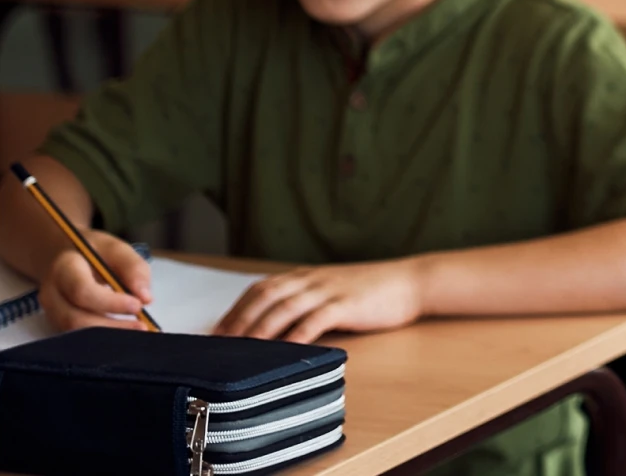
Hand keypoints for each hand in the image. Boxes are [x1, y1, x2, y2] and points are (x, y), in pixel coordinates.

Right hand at [37, 232, 153, 331]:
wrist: (64, 257)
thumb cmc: (93, 252)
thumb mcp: (115, 249)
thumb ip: (133, 268)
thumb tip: (145, 298)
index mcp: (64, 268)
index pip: (82, 291)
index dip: (110, 302)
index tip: (137, 305)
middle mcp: (52, 294)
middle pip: (75, 318)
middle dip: (110, 326)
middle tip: (142, 327)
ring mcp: (52, 312)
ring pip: (76, 332)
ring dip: (108, 336)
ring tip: (137, 331)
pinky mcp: (58, 324)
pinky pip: (79, 337)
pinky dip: (103, 338)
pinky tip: (124, 334)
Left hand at [218, 258, 425, 342]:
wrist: (411, 282)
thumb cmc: (371, 292)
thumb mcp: (332, 291)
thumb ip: (305, 303)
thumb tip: (271, 328)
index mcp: (306, 276)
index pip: (260, 288)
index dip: (235, 309)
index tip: (215, 332)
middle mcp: (313, 279)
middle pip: (265, 295)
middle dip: (238, 320)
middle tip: (218, 344)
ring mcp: (329, 290)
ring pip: (284, 307)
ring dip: (259, 329)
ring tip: (241, 350)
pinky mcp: (347, 304)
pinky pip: (315, 319)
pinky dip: (295, 335)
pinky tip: (283, 350)